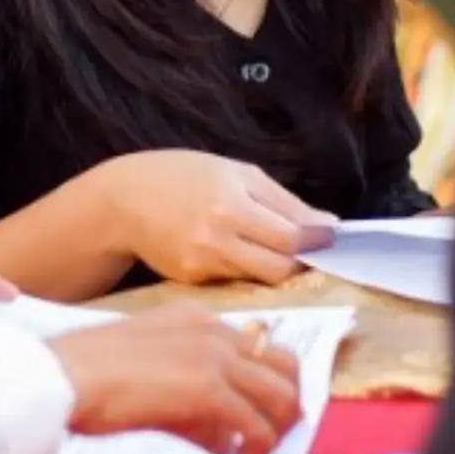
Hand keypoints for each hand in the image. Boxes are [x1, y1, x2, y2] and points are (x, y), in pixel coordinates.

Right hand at [49, 306, 302, 453]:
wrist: (66, 375)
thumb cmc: (90, 374)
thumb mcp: (150, 364)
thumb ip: (189, 387)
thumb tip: (223, 433)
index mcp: (196, 318)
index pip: (256, 345)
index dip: (265, 380)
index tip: (260, 409)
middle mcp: (213, 330)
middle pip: (283, 364)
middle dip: (286, 402)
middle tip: (273, 432)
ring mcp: (214, 357)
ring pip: (280, 394)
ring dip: (277, 428)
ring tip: (259, 452)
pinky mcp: (209, 390)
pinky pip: (256, 425)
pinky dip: (258, 447)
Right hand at [96, 151, 335, 286]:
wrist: (124, 199)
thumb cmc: (184, 175)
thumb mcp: (237, 172)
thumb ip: (285, 201)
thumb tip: (329, 225)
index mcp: (230, 202)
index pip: (292, 235)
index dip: (318, 239)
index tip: (330, 236)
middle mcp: (216, 237)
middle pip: (280, 267)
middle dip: (298, 260)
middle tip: (300, 246)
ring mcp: (202, 264)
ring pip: (261, 279)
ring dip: (272, 265)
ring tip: (265, 244)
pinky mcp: (192, 281)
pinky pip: (235, 280)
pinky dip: (243, 269)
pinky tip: (231, 250)